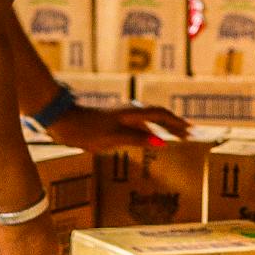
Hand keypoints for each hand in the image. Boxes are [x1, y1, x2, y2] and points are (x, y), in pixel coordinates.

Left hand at [47, 103, 190, 152]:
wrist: (63, 121)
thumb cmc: (87, 129)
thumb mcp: (113, 137)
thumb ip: (138, 139)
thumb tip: (162, 143)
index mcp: (132, 113)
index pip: (161, 115)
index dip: (177, 123)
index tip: (191, 131)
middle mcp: (129, 111)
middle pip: (157, 115)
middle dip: (174, 124)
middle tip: (188, 135)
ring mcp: (121, 115)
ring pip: (148, 119)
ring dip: (162, 127)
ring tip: (173, 136)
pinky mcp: (113, 120)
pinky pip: (139, 123)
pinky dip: (149, 130)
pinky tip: (148, 139)